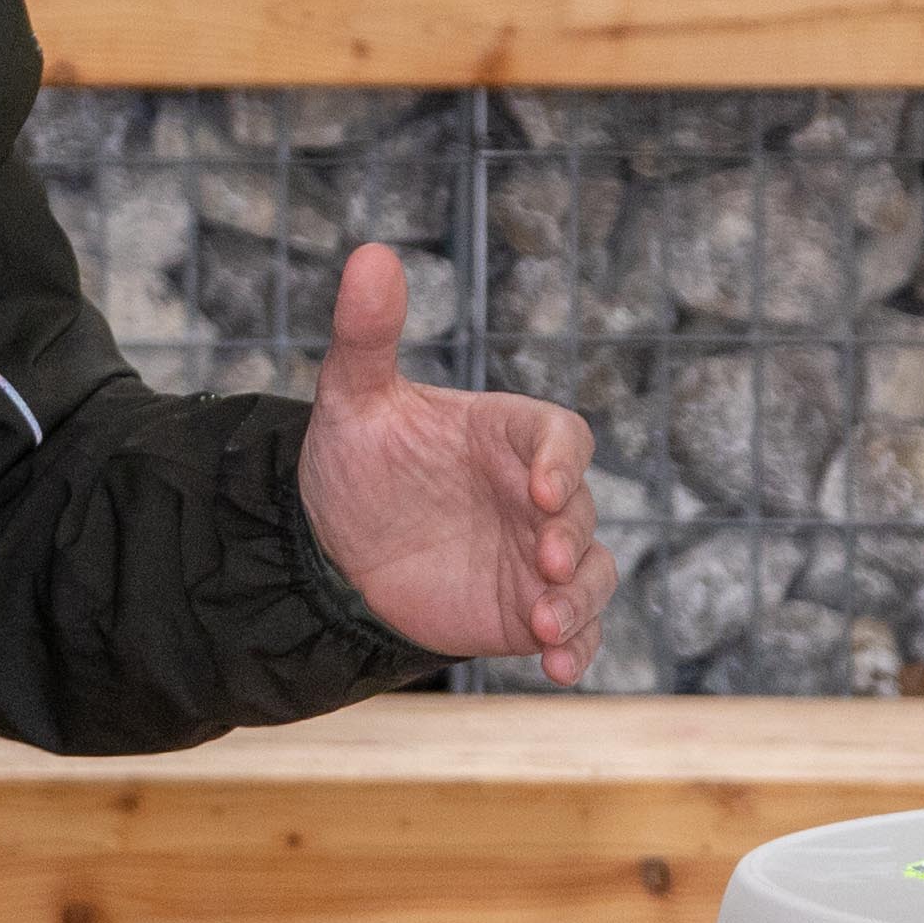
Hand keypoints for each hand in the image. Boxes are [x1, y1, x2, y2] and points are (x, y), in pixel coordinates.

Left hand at [293, 244, 614, 682]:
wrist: (333, 547)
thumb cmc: (357, 462)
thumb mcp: (352, 399)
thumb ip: (366, 334)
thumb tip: (370, 253)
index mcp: (508, 435)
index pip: (560, 437)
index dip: (560, 461)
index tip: (540, 488)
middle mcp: (535, 495)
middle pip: (582, 511)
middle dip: (570, 537)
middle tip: (543, 559)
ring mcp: (538, 556)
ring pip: (590, 576)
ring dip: (578, 600)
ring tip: (545, 624)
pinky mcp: (528, 610)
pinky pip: (573, 631)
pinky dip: (576, 648)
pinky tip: (558, 668)